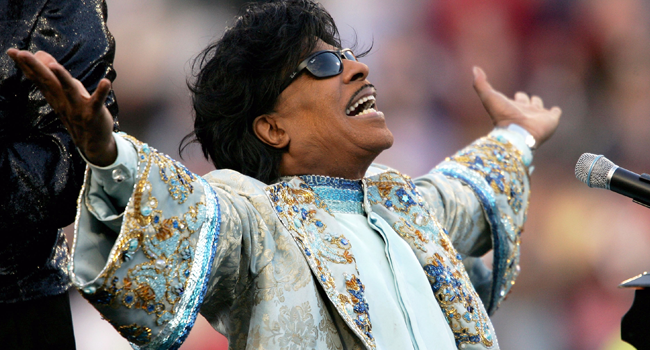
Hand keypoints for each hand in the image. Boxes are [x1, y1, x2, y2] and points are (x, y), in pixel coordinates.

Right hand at [6, 49, 116, 165]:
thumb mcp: (63, 94)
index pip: (38, 79)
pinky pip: (98, 102)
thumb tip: (41, 55)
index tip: (12, 51)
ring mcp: (78, 108)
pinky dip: (101, 92)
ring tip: (54, 65)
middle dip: (35, 67)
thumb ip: (53, 76)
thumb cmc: (78, 114)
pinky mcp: (94, 113)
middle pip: (48, 81)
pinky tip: (106, 82)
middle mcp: (63, 101)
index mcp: (55, 96)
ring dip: (63, 78)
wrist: (93, 144)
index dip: (26, 66)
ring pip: (69, 91)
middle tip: (21, 53)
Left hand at [472, 66, 560, 147]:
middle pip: (528, 102)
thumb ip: (481, 83)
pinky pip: (555, 114)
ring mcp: (538, 115)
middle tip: (525, 99)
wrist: (518, 133)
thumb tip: (475, 68)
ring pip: (539, 107)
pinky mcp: (550, 119)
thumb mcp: (489, 97)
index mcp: (514, 106)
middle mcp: (526, 111)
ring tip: (537, 104)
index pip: (518, 98)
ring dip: (538, 104)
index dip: (518, 96)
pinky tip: (555, 111)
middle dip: (527, 99)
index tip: (517, 94)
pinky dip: (555, 112)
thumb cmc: (503, 115)